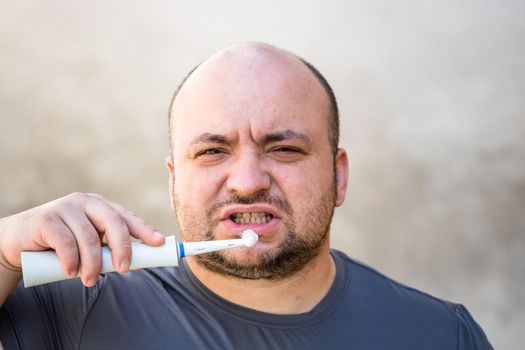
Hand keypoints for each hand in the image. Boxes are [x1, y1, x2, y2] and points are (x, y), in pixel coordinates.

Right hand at [0, 192, 164, 286]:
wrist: (18, 241)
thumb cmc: (60, 244)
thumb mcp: (87, 242)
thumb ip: (106, 247)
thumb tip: (133, 262)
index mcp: (100, 206)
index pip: (127, 216)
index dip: (145, 229)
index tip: (159, 243)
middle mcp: (86, 203)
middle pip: (113, 222)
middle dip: (122, 247)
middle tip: (124, 269)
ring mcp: (65, 208)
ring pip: (90, 237)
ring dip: (92, 263)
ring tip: (88, 280)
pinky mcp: (46, 220)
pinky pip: (66, 242)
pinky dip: (71, 260)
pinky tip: (70, 272)